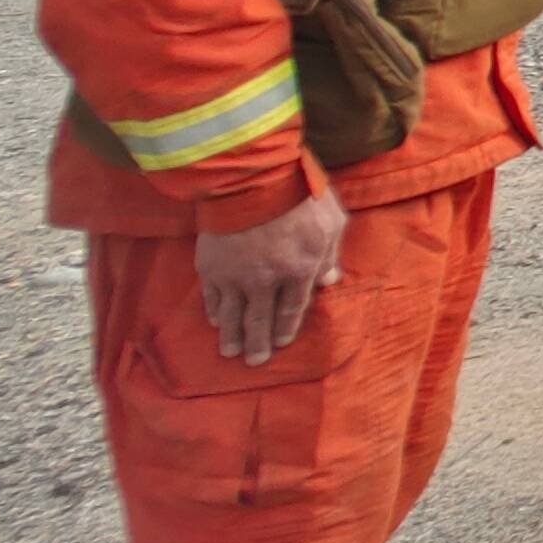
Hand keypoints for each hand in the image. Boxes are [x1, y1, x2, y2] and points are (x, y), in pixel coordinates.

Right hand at [195, 187, 345, 363]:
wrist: (252, 181)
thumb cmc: (299, 196)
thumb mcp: (331, 222)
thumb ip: (331, 254)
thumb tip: (330, 281)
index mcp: (299, 271)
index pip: (292, 309)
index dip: (286, 328)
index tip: (281, 343)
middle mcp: (266, 280)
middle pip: (261, 320)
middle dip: (258, 343)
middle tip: (254, 361)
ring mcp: (235, 276)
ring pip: (233, 315)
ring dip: (233, 336)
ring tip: (231, 352)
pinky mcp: (210, 266)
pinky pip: (211, 297)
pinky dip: (214, 311)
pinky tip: (216, 321)